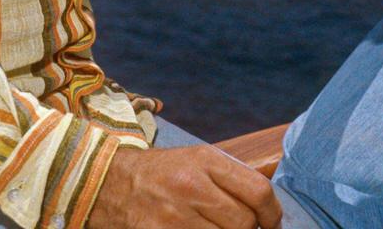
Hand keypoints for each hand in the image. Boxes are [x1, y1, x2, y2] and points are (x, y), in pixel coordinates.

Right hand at [89, 144, 281, 228]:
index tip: (272, 224)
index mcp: (205, 161)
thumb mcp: (196, 161)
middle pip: (244, 223)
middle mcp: (192, 187)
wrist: (109, 184)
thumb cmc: (161, 174)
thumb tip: (266, 212)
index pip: (258, 191)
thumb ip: (230, 180)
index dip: (273, 214)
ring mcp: (175, 217)